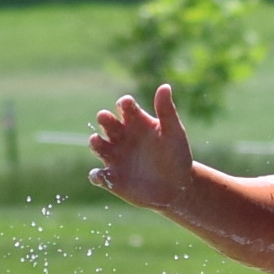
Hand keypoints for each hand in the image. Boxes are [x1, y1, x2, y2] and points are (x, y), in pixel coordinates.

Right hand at [89, 84, 193, 210]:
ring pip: (98, 146)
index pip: (125, 107)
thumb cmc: (176, 155)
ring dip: (95, 142)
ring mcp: (115, 156)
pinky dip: (97, 176)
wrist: (178, 186)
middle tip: (105, 118)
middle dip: (104, 119)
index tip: (126, 104)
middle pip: (107, 123)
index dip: (124, 103)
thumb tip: (165, 86)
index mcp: (136, 122)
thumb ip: (167, 111)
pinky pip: (99, 176)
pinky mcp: (112, 178)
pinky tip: (101, 176)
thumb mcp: (174, 133)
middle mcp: (121, 136)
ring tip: (97, 141)